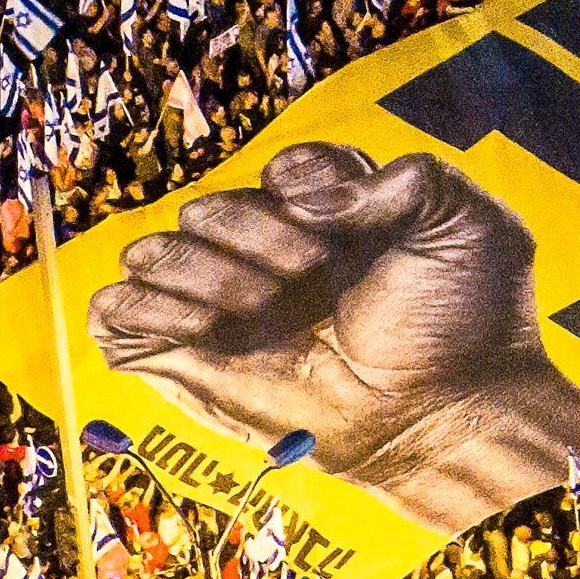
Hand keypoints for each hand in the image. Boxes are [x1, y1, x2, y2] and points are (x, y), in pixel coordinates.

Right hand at [88, 142, 579, 535]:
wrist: (453, 410)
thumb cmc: (467, 321)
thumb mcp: (467, 223)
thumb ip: (404, 176)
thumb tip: (304, 194)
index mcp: (329, 217)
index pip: (283, 167)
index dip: (301, 180)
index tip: (339, 222)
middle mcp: (268, 257)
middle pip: (207, 207)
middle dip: (252, 231)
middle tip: (310, 274)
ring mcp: (224, 309)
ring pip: (151, 252)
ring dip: (200, 269)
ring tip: (264, 303)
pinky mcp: (188, 360)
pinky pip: (112, 313)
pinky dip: (142, 306)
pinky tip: (205, 325)